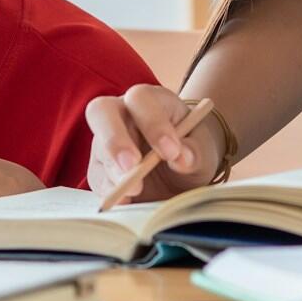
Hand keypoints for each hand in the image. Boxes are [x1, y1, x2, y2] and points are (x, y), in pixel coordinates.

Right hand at [83, 84, 222, 205]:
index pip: (141, 99)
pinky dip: (110, 191)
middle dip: (115, 139)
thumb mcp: (203, 151)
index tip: (171, 152)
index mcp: (151, 100)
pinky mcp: (101, 169)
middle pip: (102, 112)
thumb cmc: (193, 151)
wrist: (184, 173)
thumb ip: (195, 152)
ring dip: (115, 171)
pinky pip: (98, 178)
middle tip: (132, 166)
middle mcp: (122, 114)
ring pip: (98, 148)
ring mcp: (106, 140)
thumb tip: (182, 158)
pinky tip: (127, 201)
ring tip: (136, 191)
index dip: (152, 123)